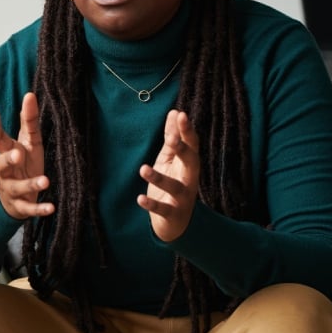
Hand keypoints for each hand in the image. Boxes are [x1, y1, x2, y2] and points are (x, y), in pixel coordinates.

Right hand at [0, 92, 53, 219]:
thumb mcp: (28, 142)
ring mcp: (11, 189)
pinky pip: (29, 209)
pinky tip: (51, 208)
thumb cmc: (24, 165)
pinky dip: (39, 209)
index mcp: (7, 152)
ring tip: (45, 181)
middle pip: (0, 164)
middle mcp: (5, 171)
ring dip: (30, 184)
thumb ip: (28, 121)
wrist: (16, 199)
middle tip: (16, 153)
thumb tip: (30, 94)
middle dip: (7, 159)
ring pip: (16, 187)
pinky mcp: (21, 206)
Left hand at [137, 110, 200, 241]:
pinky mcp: (172, 213)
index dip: (187, 130)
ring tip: (143, 168)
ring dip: (159, 178)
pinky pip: (163, 208)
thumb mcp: (170, 159)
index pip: (192, 144)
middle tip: (171, 138)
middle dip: (183, 149)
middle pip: (190, 162)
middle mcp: (190, 179)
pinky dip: (152, 204)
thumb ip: (172, 137)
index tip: (181, 115)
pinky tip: (140, 198)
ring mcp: (183, 197)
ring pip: (174, 186)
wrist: (176, 221)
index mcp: (189, 163)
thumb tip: (174, 111)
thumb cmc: (173, 182)